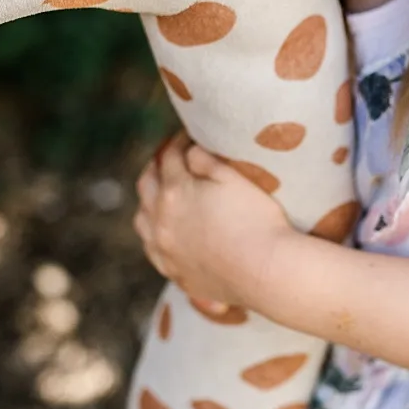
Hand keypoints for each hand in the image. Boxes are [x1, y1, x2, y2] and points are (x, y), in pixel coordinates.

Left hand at [133, 132, 292, 314]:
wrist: (266, 273)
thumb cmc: (257, 220)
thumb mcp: (234, 178)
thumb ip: (206, 160)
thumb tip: (189, 150)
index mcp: (175, 191)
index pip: (170, 157)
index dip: (179, 142)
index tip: (188, 136)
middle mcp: (161, 220)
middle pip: (147, 185)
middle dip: (156, 166)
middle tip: (168, 158)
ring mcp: (165, 250)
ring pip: (142, 219)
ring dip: (148, 201)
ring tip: (159, 194)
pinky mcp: (174, 273)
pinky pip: (152, 250)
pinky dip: (153, 235)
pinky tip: (163, 233)